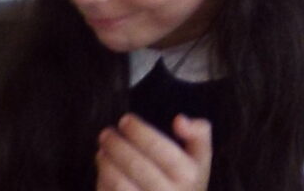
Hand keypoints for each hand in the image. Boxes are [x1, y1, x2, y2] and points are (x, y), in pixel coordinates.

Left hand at [96, 112, 212, 190]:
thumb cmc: (187, 181)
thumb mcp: (202, 156)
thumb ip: (198, 132)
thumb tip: (178, 120)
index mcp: (188, 175)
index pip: (158, 147)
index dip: (138, 131)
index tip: (125, 119)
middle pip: (135, 165)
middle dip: (116, 145)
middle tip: (106, 133)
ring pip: (119, 185)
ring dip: (106, 164)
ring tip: (102, 151)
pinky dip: (103, 183)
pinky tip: (103, 172)